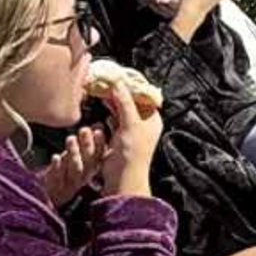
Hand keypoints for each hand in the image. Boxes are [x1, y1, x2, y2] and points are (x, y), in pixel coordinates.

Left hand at [38, 123, 108, 208]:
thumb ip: (89, 143)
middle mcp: (83, 178)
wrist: (51, 197)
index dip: (100, 144)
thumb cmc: (67, 173)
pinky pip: (57, 178)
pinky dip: (57, 167)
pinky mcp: (55, 187)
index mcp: (91, 170)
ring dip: (74, 153)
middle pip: (88, 162)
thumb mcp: (80, 158)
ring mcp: (70, 183)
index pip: (99, 157)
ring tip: (71, 139)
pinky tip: (56, 157)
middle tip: (84, 131)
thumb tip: (98, 125)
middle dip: (87, 145)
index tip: (98, 131)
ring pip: (75, 169)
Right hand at [94, 77, 162, 197]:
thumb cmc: (131, 156)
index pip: (143, 96)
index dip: (131, 85)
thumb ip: (124, 103)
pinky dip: (109, 111)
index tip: (119, 75)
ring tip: (103, 89)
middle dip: (120, 91)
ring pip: (123, 109)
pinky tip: (103, 105)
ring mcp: (132, 131)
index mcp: (152, 120)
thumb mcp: (130, 125)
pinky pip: (115, 119)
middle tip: (107, 80)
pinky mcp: (120, 137)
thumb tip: (118, 83)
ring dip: (113, 100)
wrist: (123, 180)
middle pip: (132, 101)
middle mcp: (144, 124)